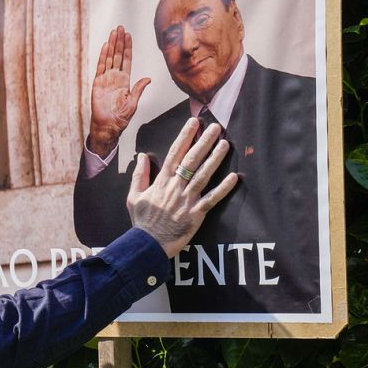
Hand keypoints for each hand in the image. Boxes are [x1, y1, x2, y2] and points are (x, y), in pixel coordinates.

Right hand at [88, 25, 150, 158]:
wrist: (108, 125)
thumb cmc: (120, 118)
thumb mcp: (133, 102)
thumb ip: (139, 89)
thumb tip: (148, 79)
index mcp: (125, 81)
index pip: (126, 60)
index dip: (127, 48)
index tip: (128, 36)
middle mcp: (115, 77)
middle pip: (118, 55)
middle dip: (119, 41)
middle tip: (120, 28)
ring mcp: (106, 79)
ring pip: (109, 58)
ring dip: (112, 45)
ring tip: (114, 32)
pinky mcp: (98, 83)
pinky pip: (100, 67)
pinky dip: (103, 56)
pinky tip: (106, 46)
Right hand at [127, 118, 238, 257]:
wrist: (148, 245)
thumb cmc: (142, 222)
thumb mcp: (133, 197)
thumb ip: (139, 175)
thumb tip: (142, 156)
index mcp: (161, 182)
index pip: (174, 154)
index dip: (184, 137)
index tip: (193, 123)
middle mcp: (175, 187)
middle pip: (191, 160)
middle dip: (203, 142)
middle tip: (215, 127)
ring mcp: (187, 200)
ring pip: (203, 175)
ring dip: (215, 159)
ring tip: (225, 144)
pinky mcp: (196, 214)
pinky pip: (212, 199)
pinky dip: (223, 188)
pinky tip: (234, 177)